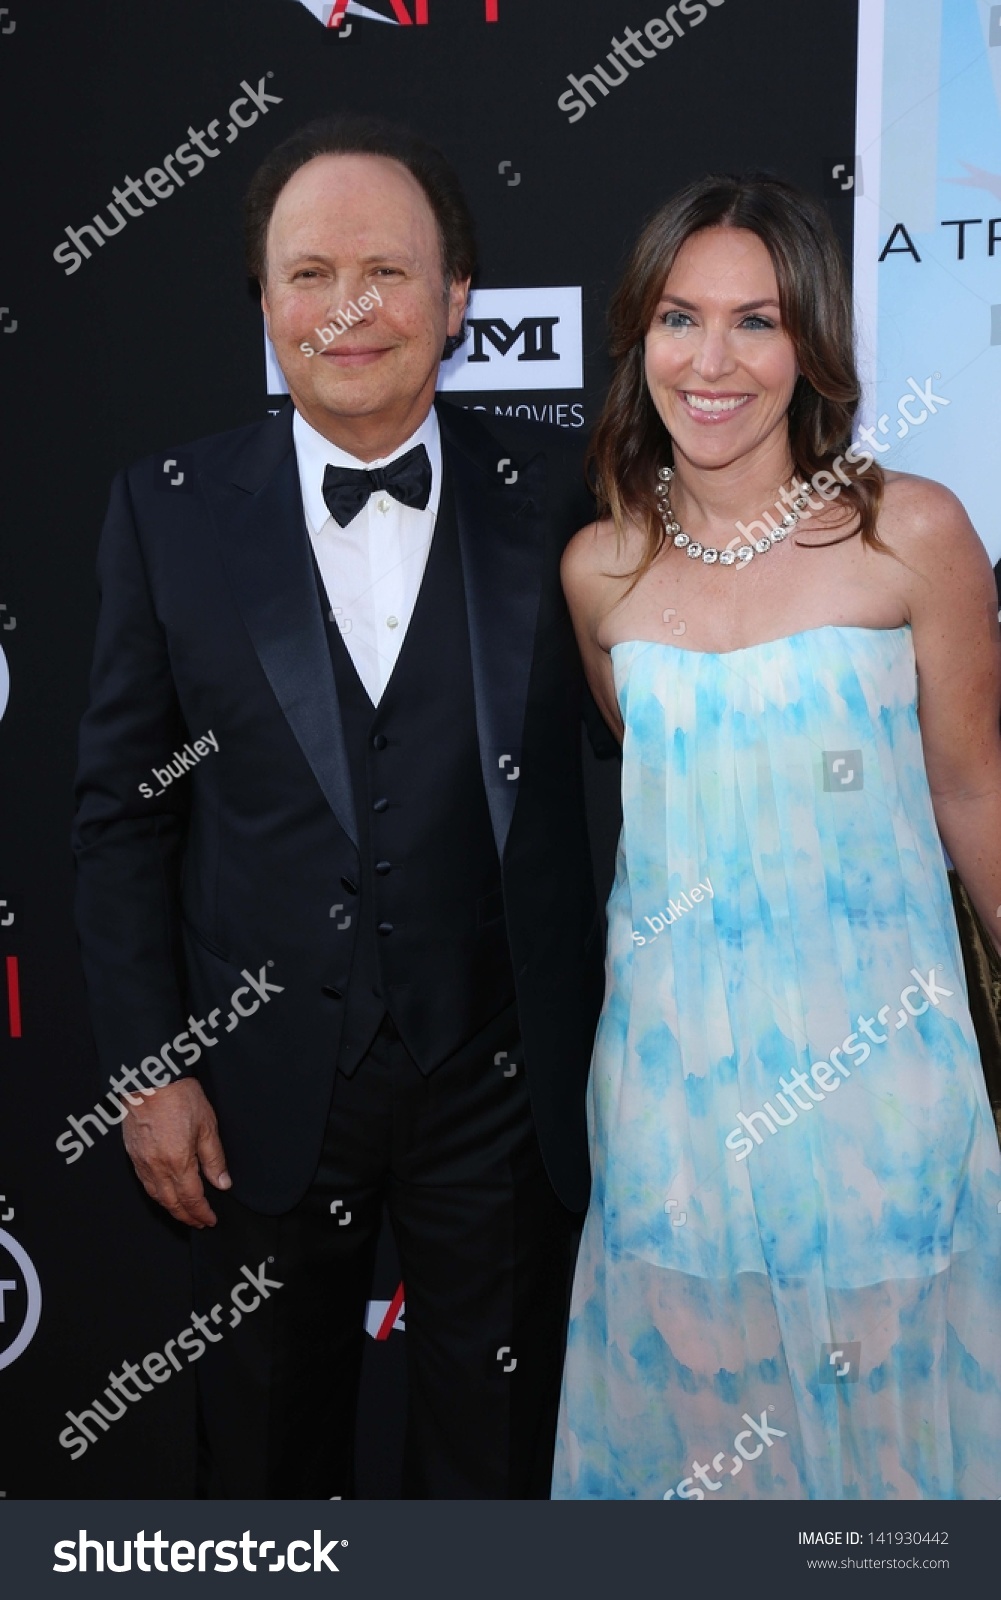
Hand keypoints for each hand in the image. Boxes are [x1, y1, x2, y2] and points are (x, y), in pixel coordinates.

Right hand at [122, 1077, 230, 1227]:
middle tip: (199, 1222)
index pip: (192, 1198)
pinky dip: (156, 1195)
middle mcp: (157, 1167)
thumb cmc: (179, 1096)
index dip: (202, 1212)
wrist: (149, 1080)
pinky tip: (164, 1194)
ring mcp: (142, 1162)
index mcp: (178, 1162)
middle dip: (187, 1216)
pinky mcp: (132, 1155)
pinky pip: (145, 1183)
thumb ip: (214, 1158)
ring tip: (184, 1213)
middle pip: (172, 1203)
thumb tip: (223, 1183)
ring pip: (156, 1196)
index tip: (210, 1220)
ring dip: (171, 1209)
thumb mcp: (207, 1125)